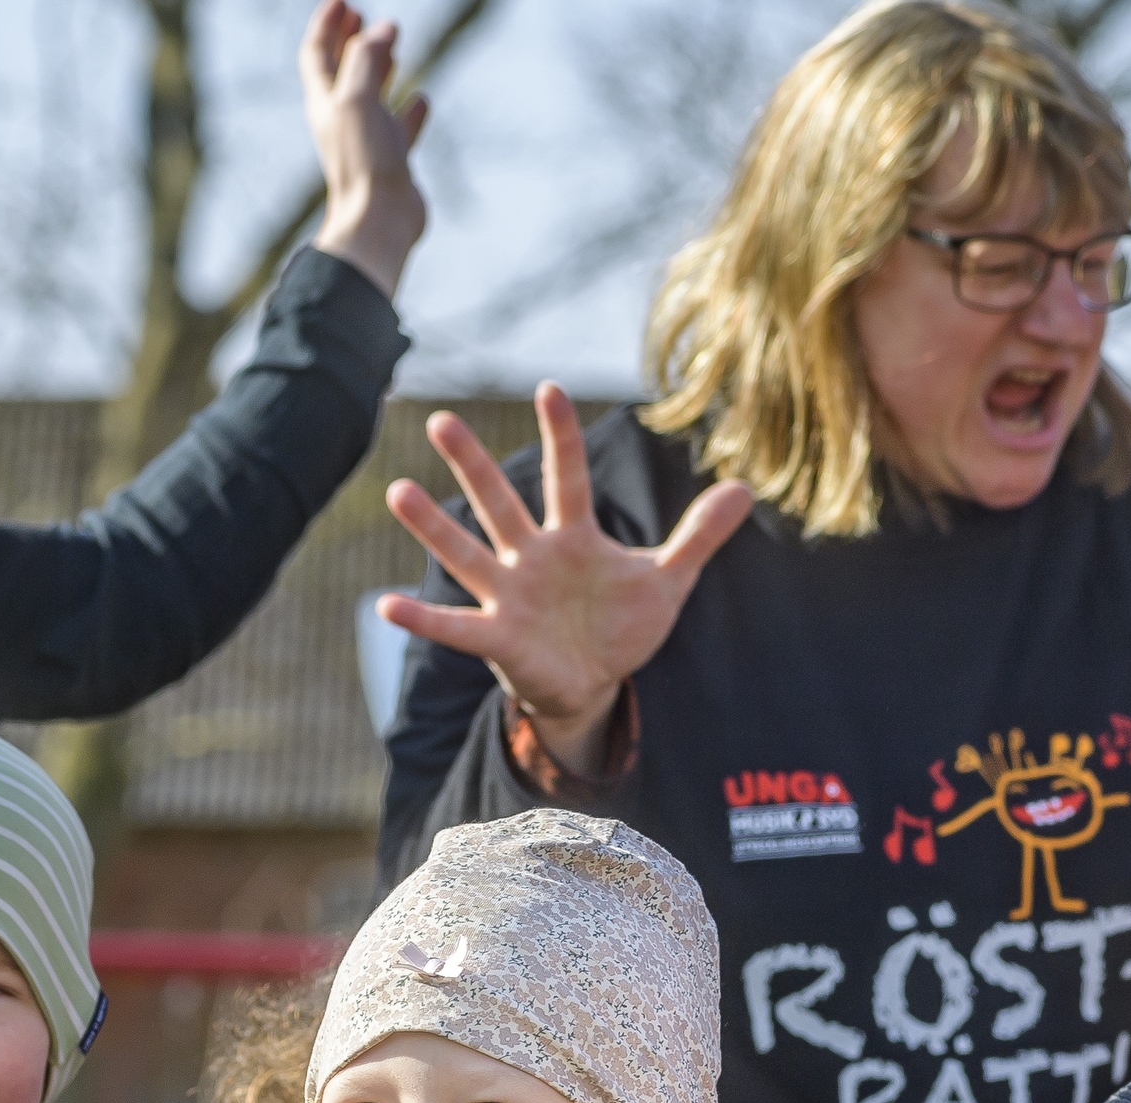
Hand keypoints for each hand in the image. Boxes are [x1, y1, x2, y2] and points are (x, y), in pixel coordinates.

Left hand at [299, 4, 427, 294]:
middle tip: (361, 17)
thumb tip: (385, 30)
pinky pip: (401, 129)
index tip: (342, 1)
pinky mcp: (393, 161)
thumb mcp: (358, 99)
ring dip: (380, 70)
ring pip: (372, 97)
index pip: (317, 53)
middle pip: (342, 71)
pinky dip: (410, 111)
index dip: (327, 25)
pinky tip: (422, 99)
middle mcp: (343, 119)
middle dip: (350, 41)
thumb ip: (367, 59)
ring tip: (394, 49)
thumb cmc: (362, 162)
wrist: (379, 221)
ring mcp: (368, 141)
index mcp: (326, 102)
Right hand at [378, 384, 753, 769]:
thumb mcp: (668, 581)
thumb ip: (699, 535)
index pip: (568, 478)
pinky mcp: (497, 638)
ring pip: (467, 554)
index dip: (562, 437)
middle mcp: (532, 557)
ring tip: (398, 491)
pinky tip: (386, 604)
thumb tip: (744, 488)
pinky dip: (423, 618)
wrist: (595, 685)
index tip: (550, 388)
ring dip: (433, 527)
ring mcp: (509, 595)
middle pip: (500, 503)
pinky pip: (455, 626)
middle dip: (474, 466)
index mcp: (573, 537)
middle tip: (441, 420)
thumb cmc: (621, 625)